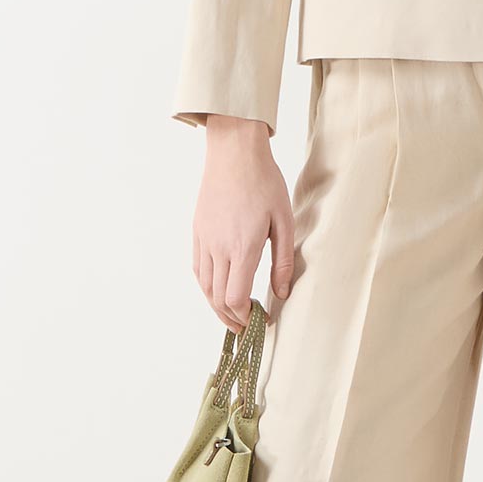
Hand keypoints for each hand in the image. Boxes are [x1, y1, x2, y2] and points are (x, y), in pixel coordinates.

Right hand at [192, 117, 294, 331]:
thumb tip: (282, 293)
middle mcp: (218, 247)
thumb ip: (282, 261)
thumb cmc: (265, 183)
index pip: (235, 297)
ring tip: (232, 316)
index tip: (258, 322)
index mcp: (242, 247)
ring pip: (204, 286)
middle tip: (246, 328)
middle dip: (231, 319)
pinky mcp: (197, 232)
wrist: (234, 153)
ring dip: (217, 306)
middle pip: (217, 298)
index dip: (245, 317)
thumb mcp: (284, 222)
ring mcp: (204, 240)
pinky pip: (198, 268)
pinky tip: (218, 290)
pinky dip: (207, 287)